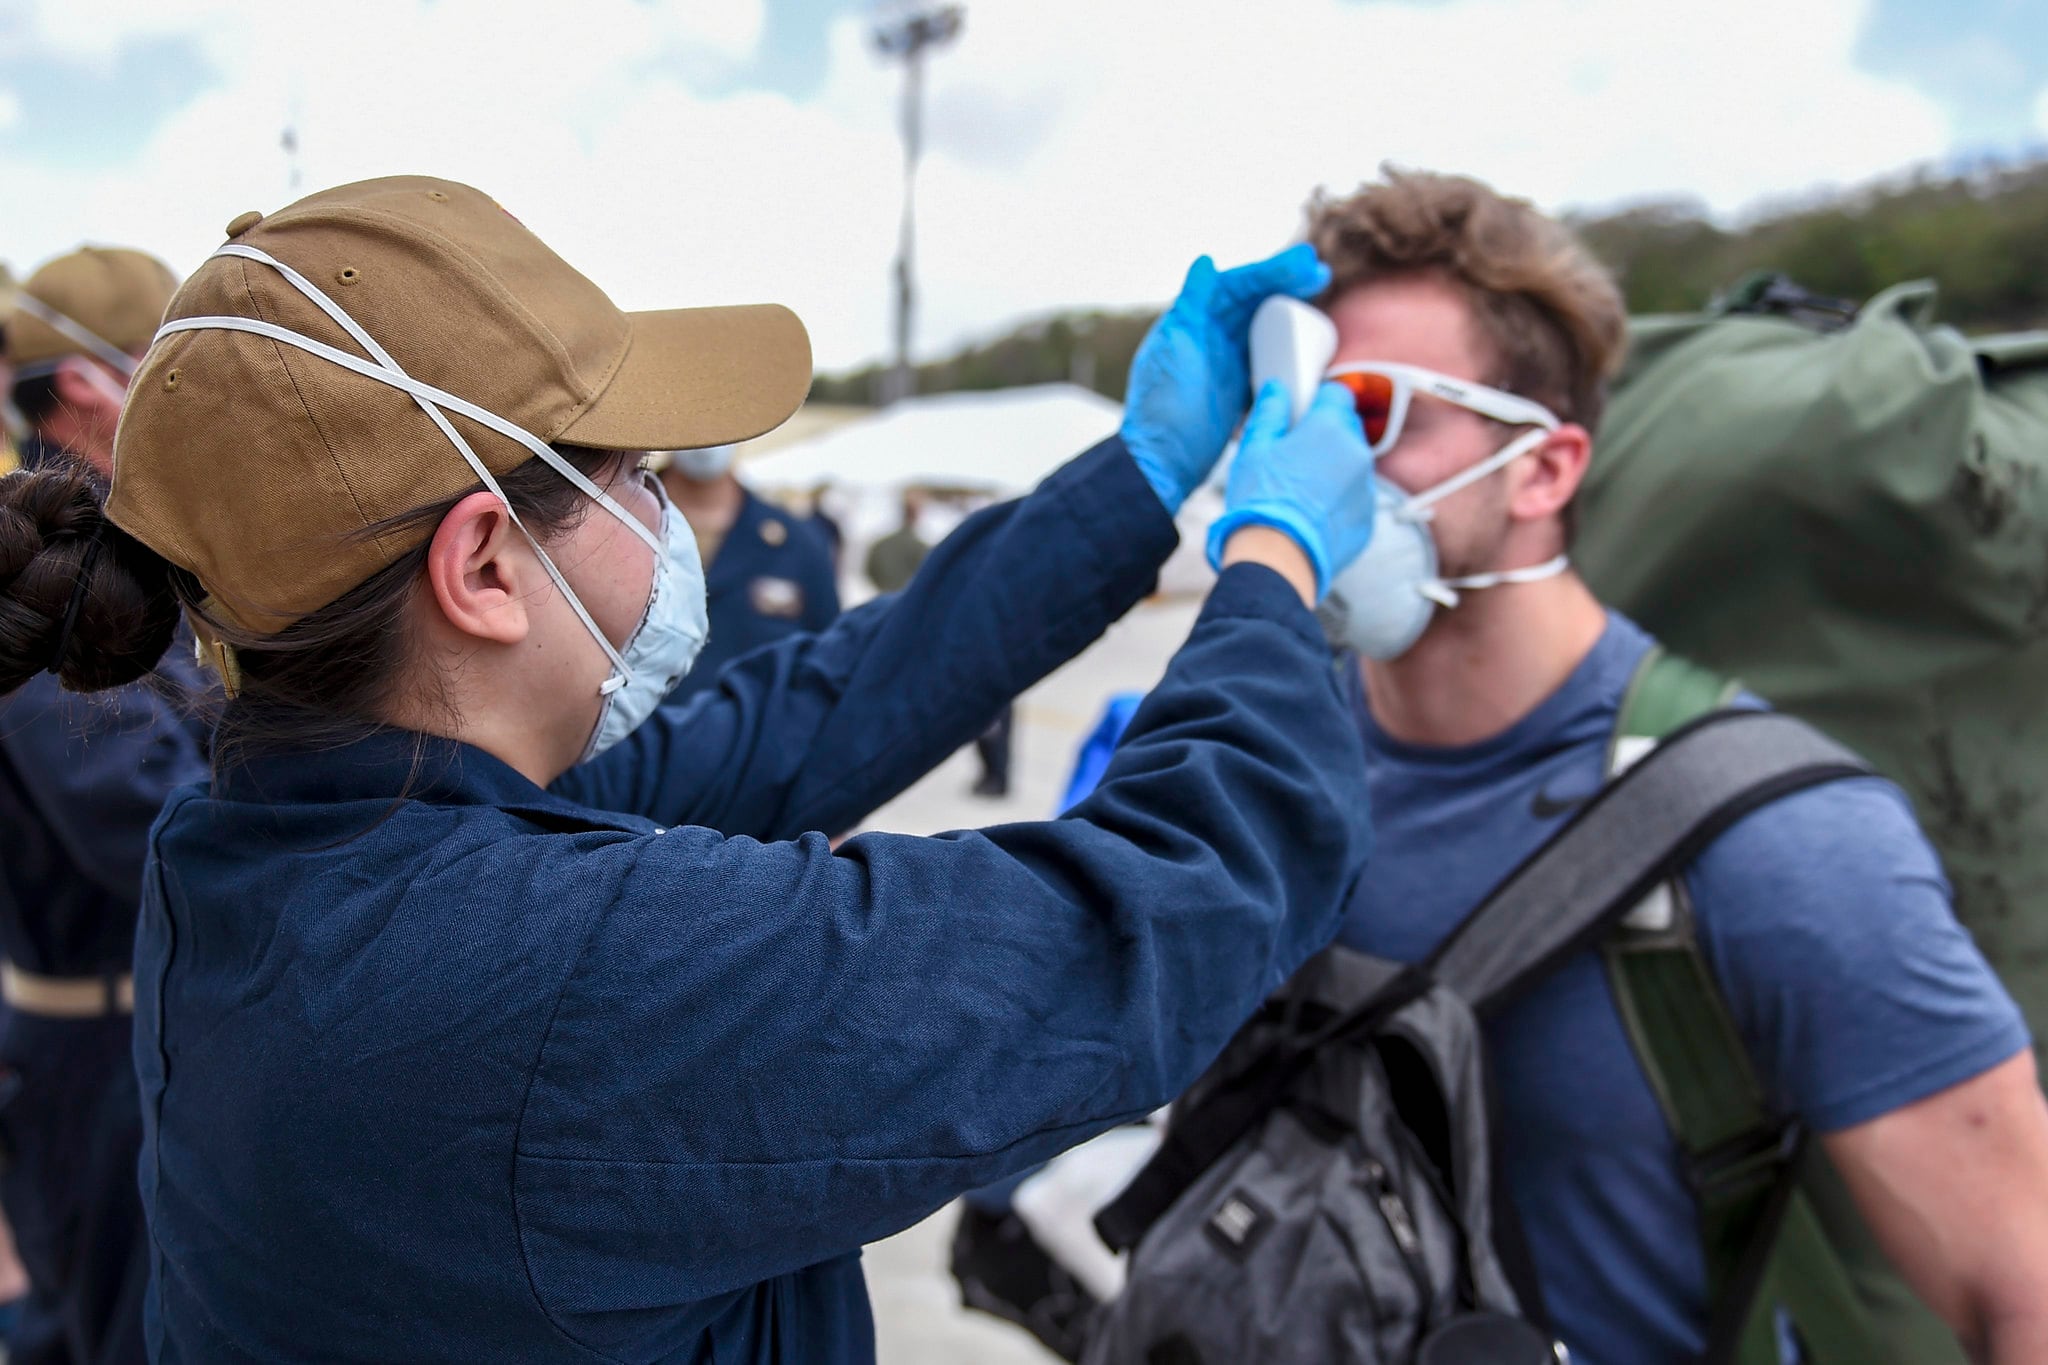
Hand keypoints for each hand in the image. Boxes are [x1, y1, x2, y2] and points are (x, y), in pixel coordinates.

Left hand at [1120, 244, 1330, 512]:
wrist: (1165, 461)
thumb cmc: (1163, 408)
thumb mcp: (1174, 352)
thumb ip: (1191, 305)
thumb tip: (1205, 261)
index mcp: (1193, 320)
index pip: (1236, 286)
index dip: (1269, 271)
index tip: (1303, 262)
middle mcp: (1210, 334)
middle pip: (1255, 299)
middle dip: (1287, 282)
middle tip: (1320, 271)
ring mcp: (1227, 359)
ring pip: (1265, 323)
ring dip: (1291, 307)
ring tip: (1320, 291)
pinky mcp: (1239, 384)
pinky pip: (1269, 355)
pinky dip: (1289, 343)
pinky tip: (1311, 336)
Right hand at [1206, 380, 1375, 598]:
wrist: (1278, 558)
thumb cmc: (1261, 501)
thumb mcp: (1254, 449)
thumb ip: (1269, 413)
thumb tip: (1277, 390)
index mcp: (1330, 427)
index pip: (1337, 394)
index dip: (1317, 401)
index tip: (1301, 414)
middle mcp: (1356, 453)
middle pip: (1347, 429)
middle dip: (1326, 435)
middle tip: (1293, 456)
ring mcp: (1366, 488)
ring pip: (1352, 466)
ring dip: (1333, 470)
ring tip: (1299, 492)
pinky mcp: (1366, 520)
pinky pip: (1354, 500)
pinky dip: (1338, 503)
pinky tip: (1310, 516)